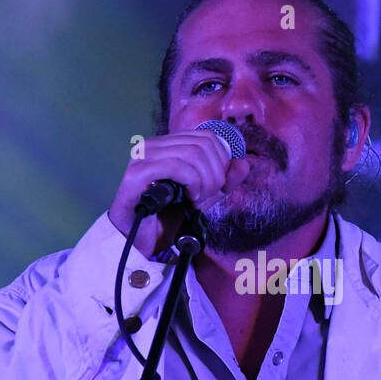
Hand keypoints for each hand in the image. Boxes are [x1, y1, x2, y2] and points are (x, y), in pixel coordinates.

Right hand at [107, 129, 250, 257]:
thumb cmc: (166, 218)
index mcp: (168, 145)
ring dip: (204, 181)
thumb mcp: (203, 198)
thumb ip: (223, 182)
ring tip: (196, 200)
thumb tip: (243, 164)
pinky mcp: (137, 173)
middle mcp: (153, 145)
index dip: (222, 161)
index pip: (207, 137)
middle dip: (215, 174)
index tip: (218, 187)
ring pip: (192, 153)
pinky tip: (189, 198)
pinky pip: (176, 166)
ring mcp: (143, 156)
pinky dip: (191, 183)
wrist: (140, 242)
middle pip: (203, 145)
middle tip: (206, 197)